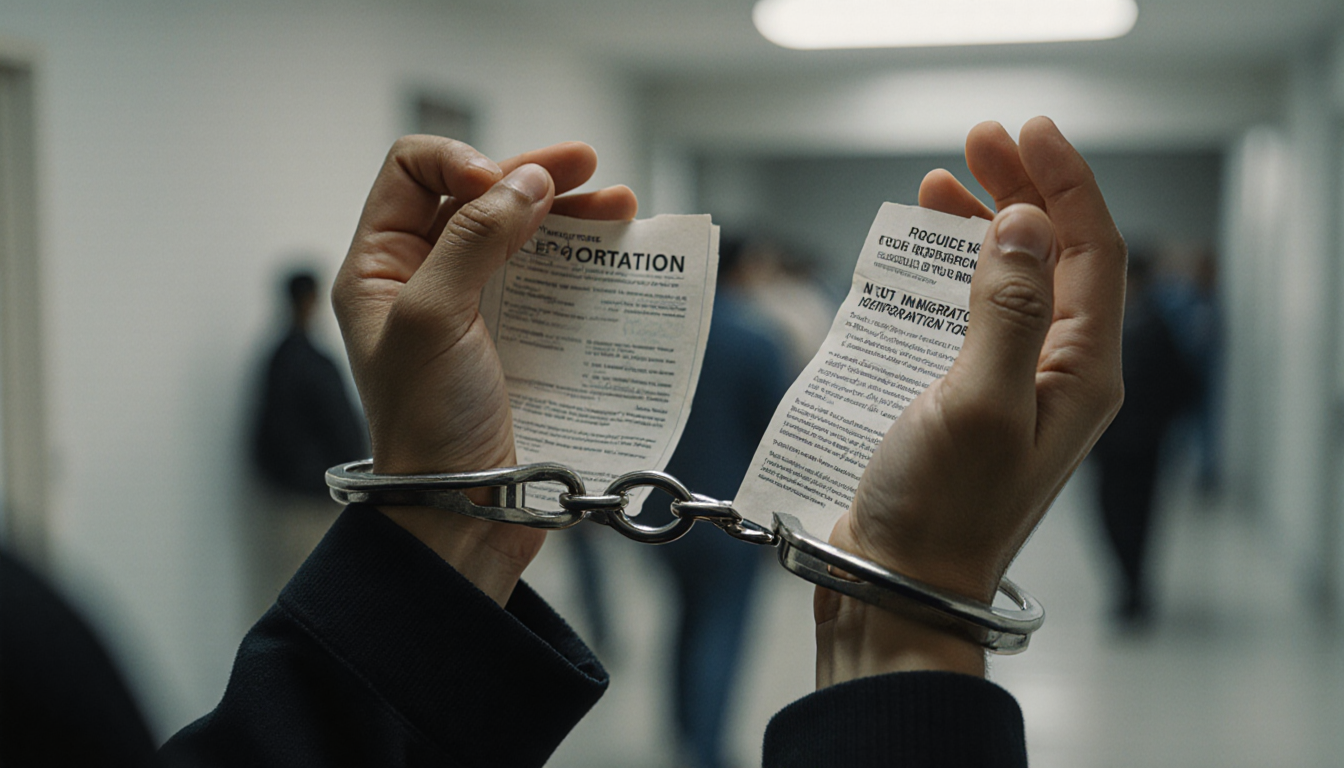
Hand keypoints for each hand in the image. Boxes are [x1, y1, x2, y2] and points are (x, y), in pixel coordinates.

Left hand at [333, 135, 636, 604]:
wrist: (467, 513)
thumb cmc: (430, 424)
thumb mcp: (435, 317)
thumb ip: (474, 238)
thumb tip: (526, 180)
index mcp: (380, 266)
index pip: (414, 172)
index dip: (462, 162)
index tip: (504, 189)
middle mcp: (423, 277)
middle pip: (479, 195)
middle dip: (532, 176)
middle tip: (587, 168)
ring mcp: (474, 308)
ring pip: (522, 234)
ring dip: (568, 213)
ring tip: (620, 204)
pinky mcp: (518, 338)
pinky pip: (550, 279)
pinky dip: (582, 258)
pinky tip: (615, 249)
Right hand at [816, 117, 1125, 684]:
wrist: (895, 586)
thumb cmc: (939, 512)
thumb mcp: (979, 402)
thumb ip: (1007, 309)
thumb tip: (1024, 226)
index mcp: (1080, 373)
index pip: (1092, 253)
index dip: (1065, 185)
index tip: (1024, 134)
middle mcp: (1055, 374)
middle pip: (1053, 258)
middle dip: (1020, 193)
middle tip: (976, 142)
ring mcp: (1009, 386)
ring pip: (1008, 282)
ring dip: (979, 229)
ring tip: (937, 185)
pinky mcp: (962, 397)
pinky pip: (966, 316)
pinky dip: (944, 276)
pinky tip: (915, 257)